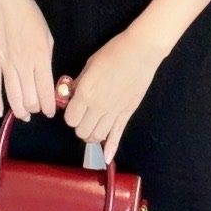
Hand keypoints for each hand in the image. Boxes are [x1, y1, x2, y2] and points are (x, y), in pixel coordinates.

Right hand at [0, 0, 57, 121]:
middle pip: (29, 99)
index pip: (46, 93)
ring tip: (24, 115)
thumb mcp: (48, 38)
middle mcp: (24, 65)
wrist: (8, 2)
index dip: (49, 107)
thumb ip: (47, 61)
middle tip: (37, 111)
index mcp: (41, 58)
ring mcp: (6, 64)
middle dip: (35, 110)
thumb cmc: (31, 17)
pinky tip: (0, 111)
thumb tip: (46, 81)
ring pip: (13, 97)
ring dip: (19, 111)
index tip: (50, 112)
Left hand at [62, 27, 165, 162]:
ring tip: (93, 125)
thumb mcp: (89, 65)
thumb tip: (70, 95)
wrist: (141, 52)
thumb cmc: (113, 53)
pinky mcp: (127, 114)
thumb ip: (78, 83)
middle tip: (83, 115)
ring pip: (97, 136)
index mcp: (86, 93)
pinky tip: (107, 158)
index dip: (70, 114)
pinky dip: (111, 148)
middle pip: (81, 131)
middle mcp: (98, 107)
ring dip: (92, 133)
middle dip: (79, 124)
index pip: (69, 119)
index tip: (73, 107)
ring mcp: (114, 112)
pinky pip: (117, 135)